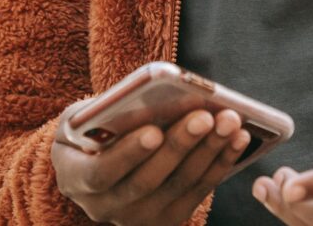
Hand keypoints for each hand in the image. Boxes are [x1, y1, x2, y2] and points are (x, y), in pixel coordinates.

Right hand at [52, 105, 252, 224]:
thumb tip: (146, 98)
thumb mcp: (79, 117)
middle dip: (180, 146)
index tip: (154, 130)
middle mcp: (104, 207)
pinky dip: (220, 163)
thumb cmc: (88, 129)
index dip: (128, 154)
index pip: (101, 173)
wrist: (93, 163)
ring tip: (230, 120)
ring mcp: (138, 217)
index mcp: (74, 179)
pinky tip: (238, 137)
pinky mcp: (167, 218)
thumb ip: (100, 112)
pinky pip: (199, 191)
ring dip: (209, 152)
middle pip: (147, 181)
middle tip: (205, 116)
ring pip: (178, 186)